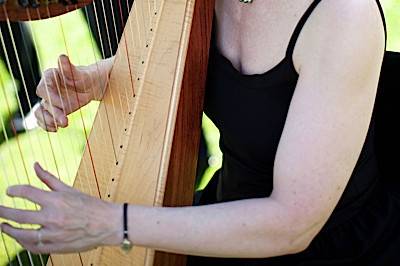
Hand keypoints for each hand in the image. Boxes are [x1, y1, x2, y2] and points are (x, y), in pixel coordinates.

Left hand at [0, 163, 121, 253]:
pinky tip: (20, 238)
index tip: (9, 191)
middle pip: (18, 215)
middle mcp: (52, 217)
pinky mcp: (56, 247)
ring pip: (21, 234)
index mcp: (56, 200)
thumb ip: (49, 178)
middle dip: (3, 212)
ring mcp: (53, 234)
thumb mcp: (69, 190)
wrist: (108, 224)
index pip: (27, 192)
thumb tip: (35, 165)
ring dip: (9, 230)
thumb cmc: (90, 205)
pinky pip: (33, 247)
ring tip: (3, 226)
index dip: (14, 190)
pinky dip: (23, 243)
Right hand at [35, 55, 110, 131]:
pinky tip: (55, 129)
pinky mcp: (54, 109)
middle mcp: (48, 88)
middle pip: (43, 102)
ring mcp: (50, 99)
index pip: (43, 88)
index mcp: (50, 76)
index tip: (63, 105)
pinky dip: (47, 125)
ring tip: (59, 127)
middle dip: (53, 113)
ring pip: (40, 112)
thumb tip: (62, 56)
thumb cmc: (88, 76)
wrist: (93, 86)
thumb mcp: (82, 74)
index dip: (50, 98)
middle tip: (65, 121)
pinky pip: (44, 118)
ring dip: (47, 121)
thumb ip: (70, 68)